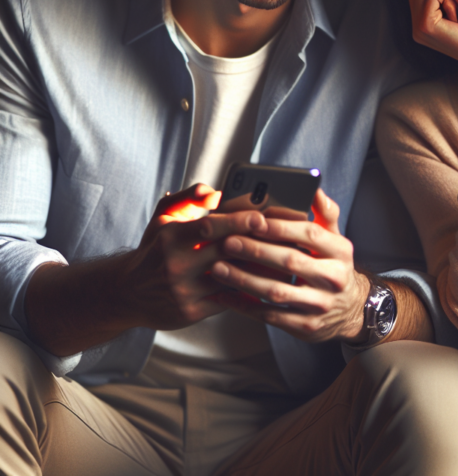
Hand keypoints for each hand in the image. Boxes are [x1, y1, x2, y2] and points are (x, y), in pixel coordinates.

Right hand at [120, 183, 271, 330]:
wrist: (128, 292)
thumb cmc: (155, 248)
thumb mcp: (164, 217)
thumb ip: (188, 198)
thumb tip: (214, 192)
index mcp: (171, 237)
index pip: (209, 227)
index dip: (238, 221)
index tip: (261, 217)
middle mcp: (176, 265)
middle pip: (224, 252)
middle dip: (255, 243)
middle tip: (283, 237)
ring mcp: (183, 291)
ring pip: (230, 277)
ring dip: (258, 268)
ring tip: (283, 259)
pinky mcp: (191, 312)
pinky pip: (227, 299)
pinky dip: (248, 289)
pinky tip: (266, 280)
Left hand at [209, 188, 370, 342]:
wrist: (352, 310)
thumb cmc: (335, 267)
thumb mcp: (336, 239)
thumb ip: (324, 213)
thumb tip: (314, 187)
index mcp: (340, 251)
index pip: (310, 234)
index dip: (281, 227)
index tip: (254, 220)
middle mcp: (334, 278)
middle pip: (290, 261)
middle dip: (255, 250)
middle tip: (228, 242)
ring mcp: (320, 304)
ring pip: (277, 291)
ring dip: (244, 279)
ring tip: (219, 268)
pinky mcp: (306, 326)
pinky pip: (270, 316)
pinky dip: (245, 306)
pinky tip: (226, 296)